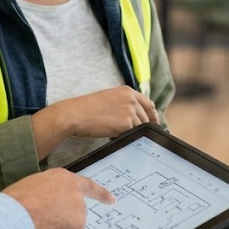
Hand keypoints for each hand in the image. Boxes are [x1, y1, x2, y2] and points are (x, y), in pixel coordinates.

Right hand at [3, 168, 114, 228]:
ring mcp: (79, 210)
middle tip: (44, 223)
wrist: (13, 215)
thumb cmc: (15, 202)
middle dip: (66, 221)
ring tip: (41, 228)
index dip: (101, 194)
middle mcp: (76, 192)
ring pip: (73, 228)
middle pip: (77, 212)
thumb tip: (51, 204)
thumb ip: (50, 192)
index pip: (88, 186)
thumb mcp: (34, 185)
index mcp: (64, 178)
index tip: (111, 200)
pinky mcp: (77, 227)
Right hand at [31, 86, 158, 155]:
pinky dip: (125, 137)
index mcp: (127, 91)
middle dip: (144, 128)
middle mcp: (131, 99)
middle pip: (147, 118)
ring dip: (132, 133)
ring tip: (116, 133)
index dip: (152, 116)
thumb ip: (124, 103)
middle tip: (139, 136)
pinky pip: (132, 134)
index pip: (149, 104)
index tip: (153, 124)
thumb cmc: (87, 108)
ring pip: (140, 127)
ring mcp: (130, 111)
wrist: (75, 114)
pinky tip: (112, 136)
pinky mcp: (127, 124)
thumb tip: (135, 117)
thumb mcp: (109, 98)